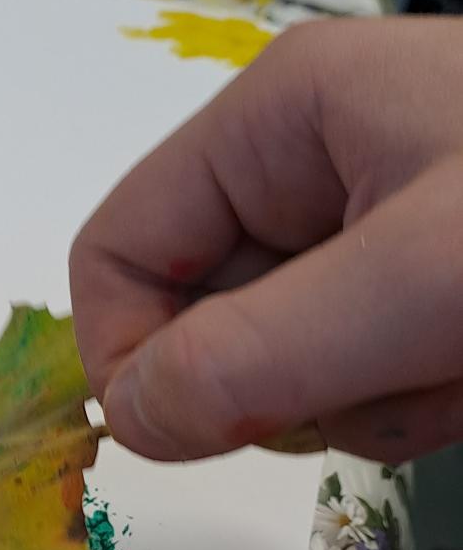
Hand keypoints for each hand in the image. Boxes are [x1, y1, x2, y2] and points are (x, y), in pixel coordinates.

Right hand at [68, 14, 462, 461]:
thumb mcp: (420, 277)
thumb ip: (257, 354)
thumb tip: (129, 417)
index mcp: (279, 118)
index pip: (118, 251)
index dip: (130, 355)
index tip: (198, 431)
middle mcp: (315, 166)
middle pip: (209, 323)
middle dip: (290, 385)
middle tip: (401, 371)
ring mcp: (377, 227)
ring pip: (296, 370)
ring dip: (376, 400)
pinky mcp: (434, 283)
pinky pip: (373, 378)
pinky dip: (427, 395)